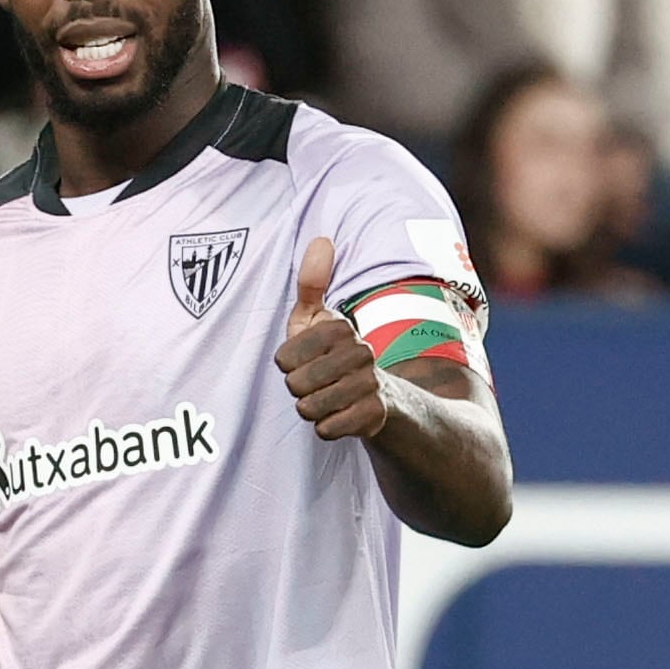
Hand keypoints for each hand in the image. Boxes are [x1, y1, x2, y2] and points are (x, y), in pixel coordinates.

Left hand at [275, 237, 385, 440]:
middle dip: (300, 391)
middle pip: (294, 385)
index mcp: (340, 328)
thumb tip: (321, 238)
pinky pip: (326, 429)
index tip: (308, 361)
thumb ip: (311, 283)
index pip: (283, 359)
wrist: (386, 400)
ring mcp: (370, 384)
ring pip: (308, 409)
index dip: (289, 367)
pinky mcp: (376, 415)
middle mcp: (359, 352)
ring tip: (331, 399)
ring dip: (313, 410)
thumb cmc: (337, 357)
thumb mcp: (318, 320)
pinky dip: (328, 428)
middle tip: (320, 384)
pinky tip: (343, 416)